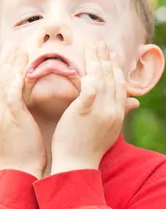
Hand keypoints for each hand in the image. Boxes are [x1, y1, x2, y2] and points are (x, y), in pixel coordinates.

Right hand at [0, 47, 46, 178]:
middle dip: (3, 62)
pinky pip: (12, 99)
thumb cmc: (20, 155)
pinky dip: (14, 84)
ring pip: (3, 86)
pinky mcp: (14, 121)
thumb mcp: (11, 133)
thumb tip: (17, 106)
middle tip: (10, 45)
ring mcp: (3, 116)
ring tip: (18, 50)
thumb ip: (13, 116)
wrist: (18, 174)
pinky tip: (19, 72)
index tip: (2, 55)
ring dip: (10, 66)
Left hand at [51, 42, 138, 173]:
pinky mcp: (83, 111)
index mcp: (117, 114)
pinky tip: (86, 65)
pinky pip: (89, 89)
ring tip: (93, 47)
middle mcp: (112, 111)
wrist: (76, 164)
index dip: (117, 69)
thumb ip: (115, 112)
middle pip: (112, 79)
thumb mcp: (107, 129)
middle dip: (107, 59)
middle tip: (102, 44)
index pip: (120, 86)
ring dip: (98, 61)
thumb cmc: (86, 148)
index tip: (112, 55)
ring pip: (101, 79)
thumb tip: (132, 102)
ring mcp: (99, 111)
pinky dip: (88, 75)